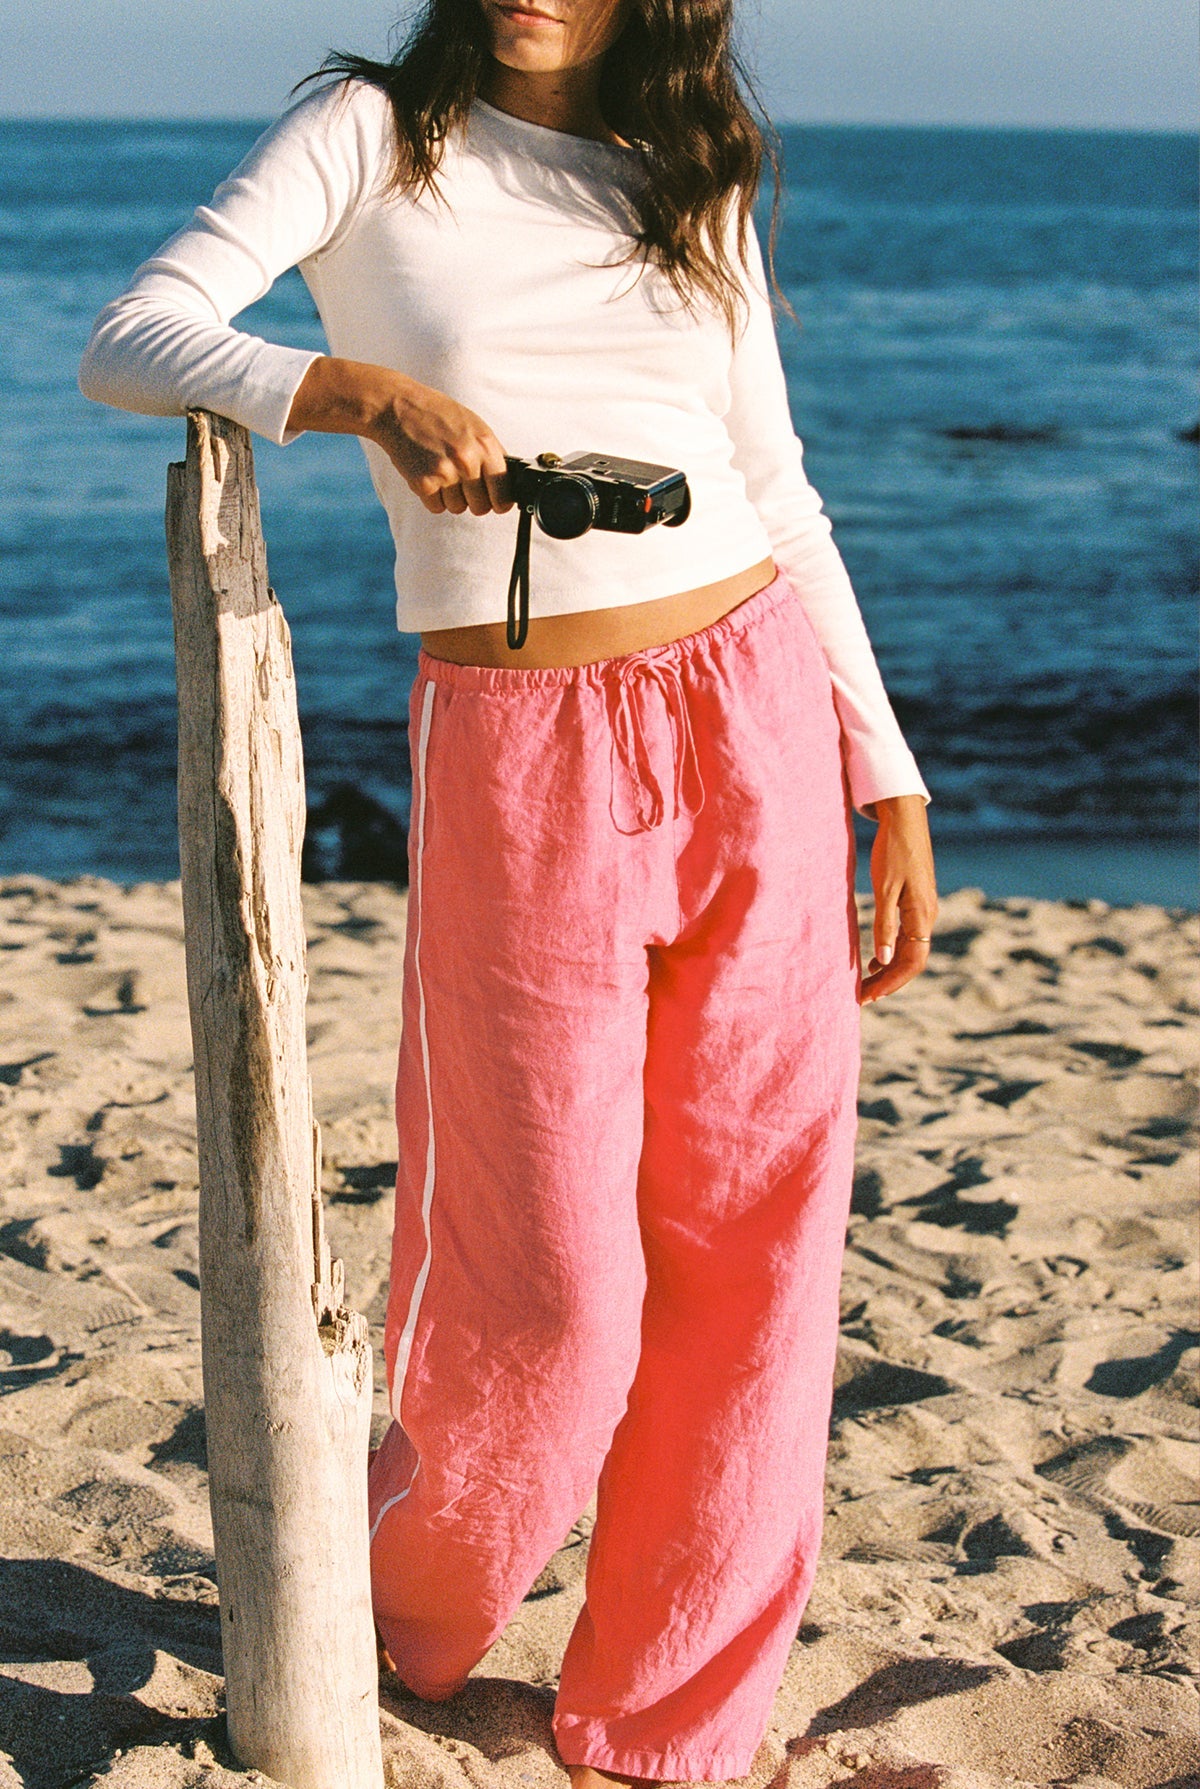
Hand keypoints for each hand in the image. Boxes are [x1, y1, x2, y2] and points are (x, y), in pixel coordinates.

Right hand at [285, 356, 512, 517]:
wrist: (397, 407)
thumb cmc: (438, 416)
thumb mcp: (474, 426)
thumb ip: (491, 455)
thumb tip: (508, 487)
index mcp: (484, 445)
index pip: (504, 493)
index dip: (500, 502)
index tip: (495, 502)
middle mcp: (467, 460)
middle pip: (481, 507)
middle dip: (473, 501)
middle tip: (461, 484)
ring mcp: (445, 473)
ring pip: (458, 508)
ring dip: (450, 497)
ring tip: (440, 471)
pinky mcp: (424, 483)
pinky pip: (437, 508)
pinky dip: (432, 497)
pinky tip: (427, 474)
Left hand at [859, 793, 937, 1004]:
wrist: (905, 819)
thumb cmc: (893, 850)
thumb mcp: (885, 888)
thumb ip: (885, 924)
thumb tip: (884, 960)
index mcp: (922, 915)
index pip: (912, 963)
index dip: (891, 983)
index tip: (868, 996)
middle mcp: (928, 916)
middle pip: (911, 962)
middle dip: (888, 982)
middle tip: (861, 997)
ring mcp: (924, 910)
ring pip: (910, 951)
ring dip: (889, 970)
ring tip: (865, 983)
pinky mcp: (917, 902)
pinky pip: (908, 937)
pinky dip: (891, 952)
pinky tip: (875, 960)